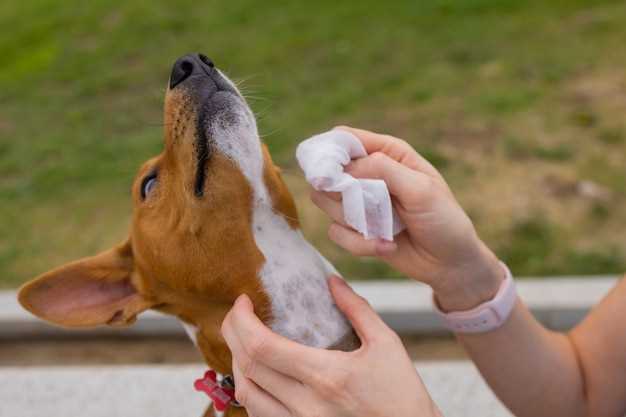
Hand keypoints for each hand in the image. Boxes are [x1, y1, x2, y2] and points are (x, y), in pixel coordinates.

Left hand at [221, 276, 442, 416]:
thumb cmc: (401, 392)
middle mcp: (305, 405)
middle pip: (246, 366)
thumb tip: (332, 281)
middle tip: (237, 313)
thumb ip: (356, 309)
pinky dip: (248, 389)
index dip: (242, 321)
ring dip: (236, 362)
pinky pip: (258, 414)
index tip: (243, 301)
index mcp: (326, 376)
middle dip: (232, 333)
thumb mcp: (386, 343)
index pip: (262, 346)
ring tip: (243, 340)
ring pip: (245, 394)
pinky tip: (257, 372)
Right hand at [312, 126, 502, 310]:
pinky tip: (386, 246)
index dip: (332, 151)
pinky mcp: (356, 228)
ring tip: (385, 228)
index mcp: (388, 153)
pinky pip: (336, 233)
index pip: (346, 138)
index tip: (331, 172)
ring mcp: (360, 202)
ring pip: (326, 202)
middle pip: (328, 171)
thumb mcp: (420, 189)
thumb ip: (383, 170)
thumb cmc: (443, 219)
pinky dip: (359, 243)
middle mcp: (369, 174)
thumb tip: (346, 169)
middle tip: (363, 204)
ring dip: (353, 220)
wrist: (449, 263)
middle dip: (339, 191)